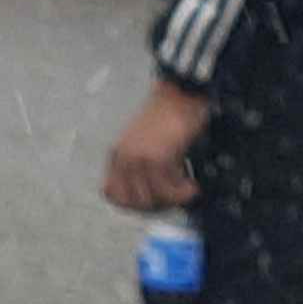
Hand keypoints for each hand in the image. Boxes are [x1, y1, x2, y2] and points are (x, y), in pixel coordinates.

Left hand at [103, 80, 208, 211]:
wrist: (179, 97)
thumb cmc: (168, 122)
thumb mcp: (148, 147)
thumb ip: (143, 171)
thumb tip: (158, 202)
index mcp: (116, 155)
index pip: (110, 193)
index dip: (131, 205)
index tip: (153, 203)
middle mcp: (122, 157)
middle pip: (133, 202)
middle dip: (157, 206)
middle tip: (175, 199)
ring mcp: (138, 158)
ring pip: (151, 199)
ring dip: (173, 200)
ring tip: (186, 189)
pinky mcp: (157, 157)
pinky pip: (168, 190)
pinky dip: (183, 193)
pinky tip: (192, 184)